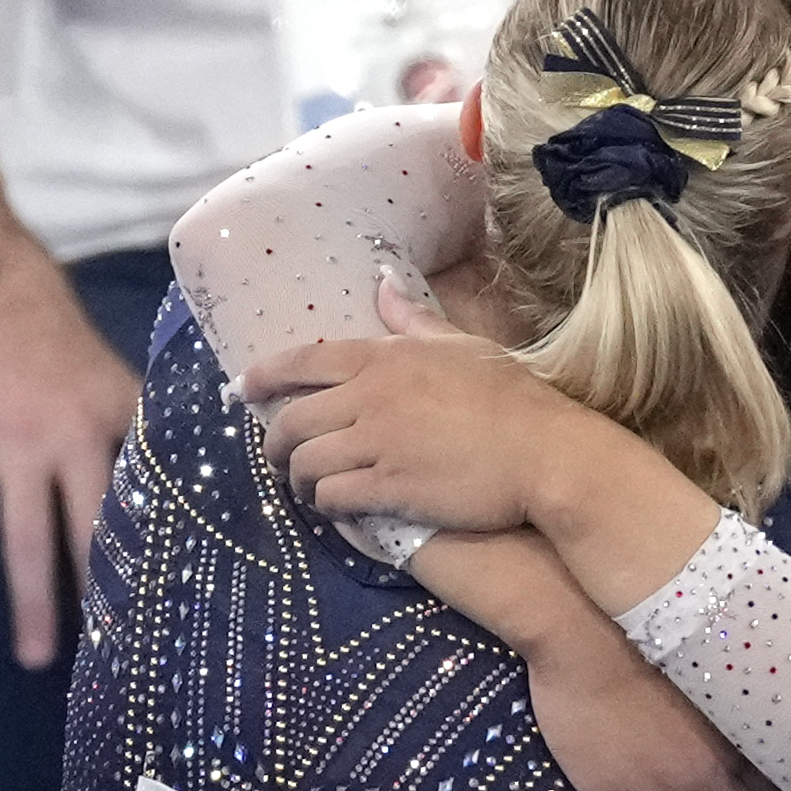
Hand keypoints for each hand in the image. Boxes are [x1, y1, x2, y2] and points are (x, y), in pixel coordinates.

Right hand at [0, 267, 135, 668]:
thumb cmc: (73, 359)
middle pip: (25, 534)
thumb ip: (152, 449)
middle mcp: (20, 443)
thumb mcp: (124, 391)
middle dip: (31, 600)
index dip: (102, 574)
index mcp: (78, 438)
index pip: (94, 520)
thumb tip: (200, 504)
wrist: (0, 298)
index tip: (110, 628)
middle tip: (35, 659)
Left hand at [251, 320, 614, 532]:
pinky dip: (324, 505)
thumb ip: (413, 320)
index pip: (303, 361)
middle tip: (277, 455)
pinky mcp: (390, 488)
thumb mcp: (461, 345)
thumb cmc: (512, 398)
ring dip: (297, 478)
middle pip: (291, 419)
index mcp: (384, 359)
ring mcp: (378, 444)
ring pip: (305, 462)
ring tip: (306, 486)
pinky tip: (334, 508)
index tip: (244, 389)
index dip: (265, 375)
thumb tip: (383, 282)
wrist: (546, 454)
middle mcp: (371, 398)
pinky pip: (332, 497)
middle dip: (274, 441)